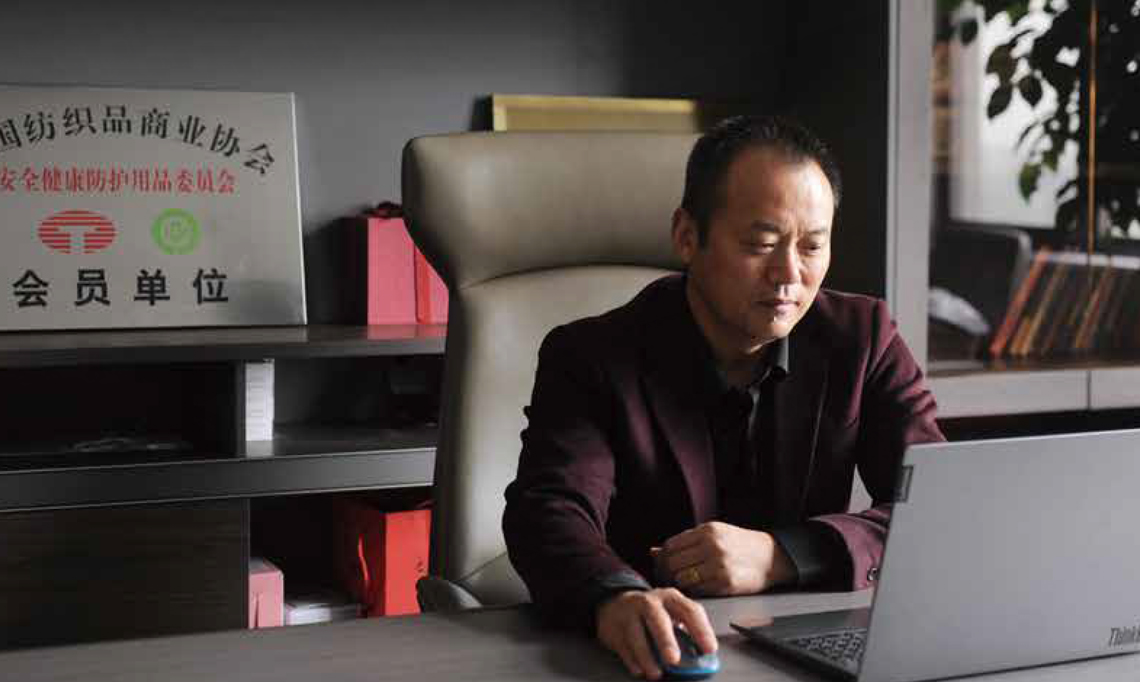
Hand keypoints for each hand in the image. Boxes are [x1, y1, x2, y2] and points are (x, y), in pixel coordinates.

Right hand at [595, 588, 716, 679]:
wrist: (617, 604)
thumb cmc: (654, 614)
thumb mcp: (672, 614)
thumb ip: (686, 632)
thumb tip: (700, 658)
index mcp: (671, 598)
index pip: (689, 611)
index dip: (701, 630)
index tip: (709, 649)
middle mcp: (649, 603)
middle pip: (657, 619)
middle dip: (666, 640)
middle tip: (674, 660)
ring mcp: (629, 614)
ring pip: (636, 635)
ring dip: (647, 656)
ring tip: (656, 673)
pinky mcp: (614, 628)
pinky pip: (623, 646)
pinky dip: (632, 660)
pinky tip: (639, 670)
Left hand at [653, 521, 795, 595]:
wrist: (771, 558)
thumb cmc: (740, 545)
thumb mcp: (714, 535)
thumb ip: (685, 542)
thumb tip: (653, 552)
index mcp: (707, 531)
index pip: (671, 545)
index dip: (662, 558)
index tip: (661, 565)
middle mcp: (712, 546)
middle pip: (673, 563)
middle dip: (666, 573)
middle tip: (667, 578)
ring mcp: (719, 565)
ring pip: (682, 578)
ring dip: (678, 583)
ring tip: (682, 583)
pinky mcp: (726, 583)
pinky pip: (698, 590)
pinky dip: (693, 590)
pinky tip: (697, 587)